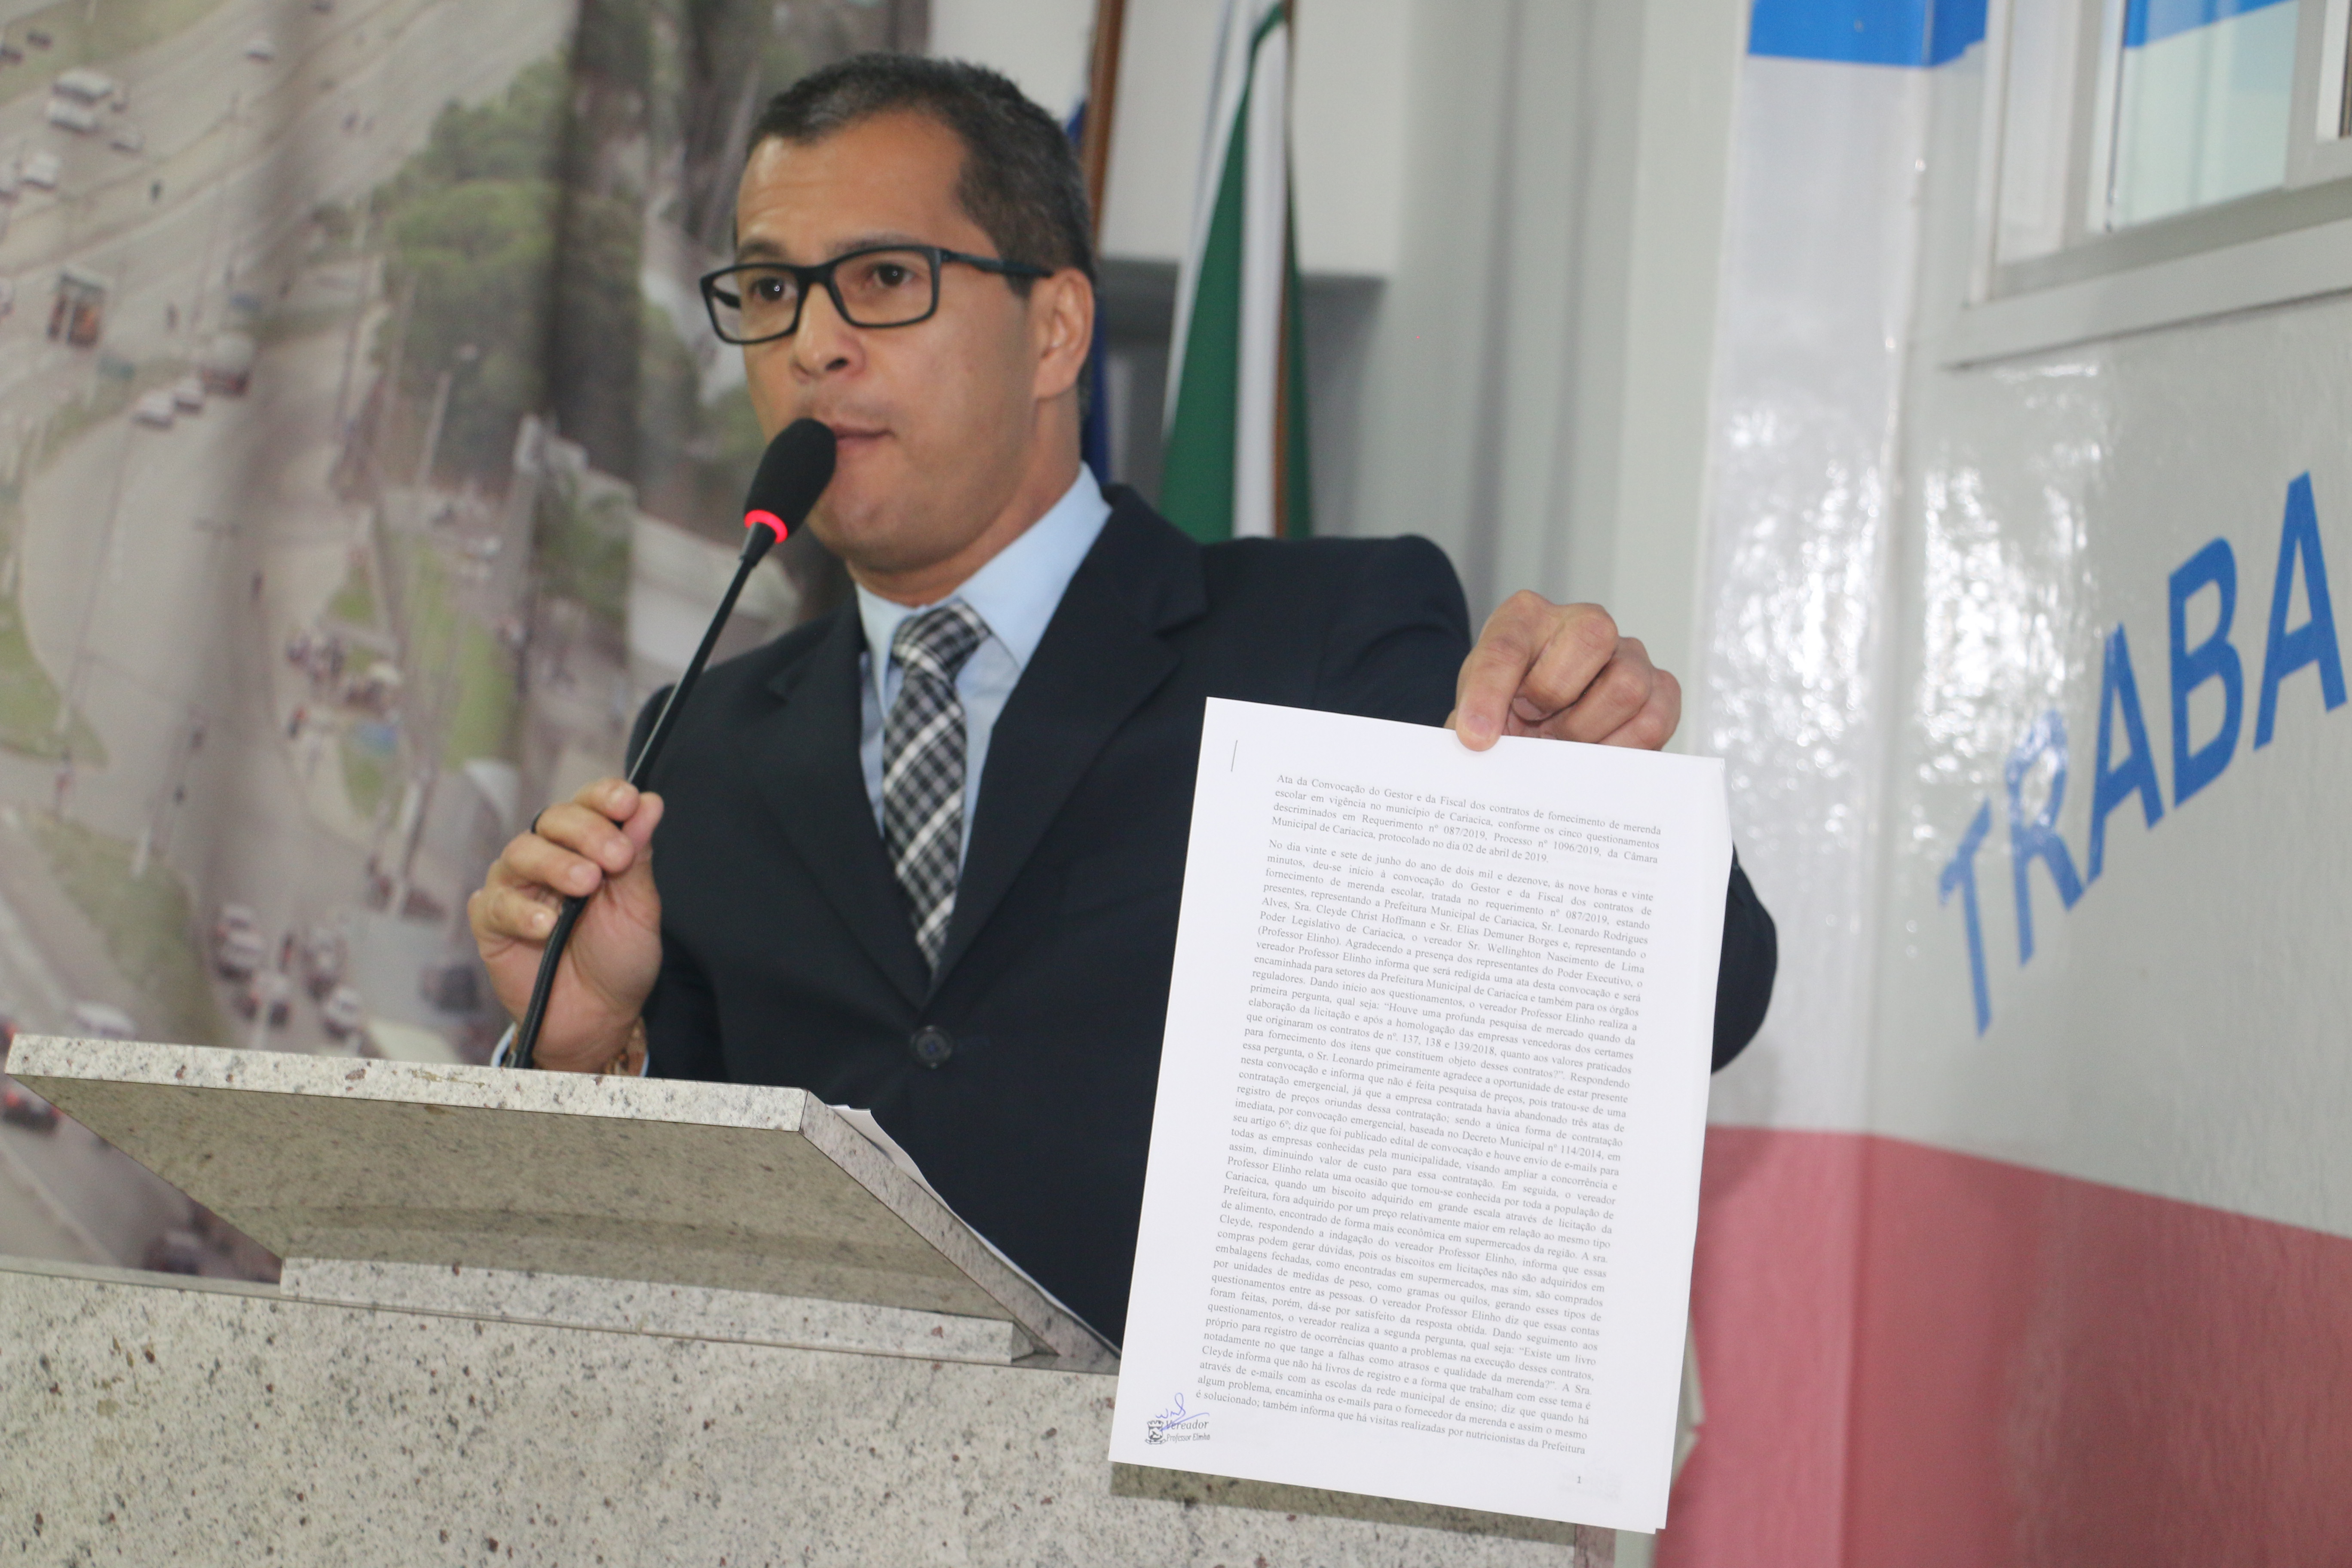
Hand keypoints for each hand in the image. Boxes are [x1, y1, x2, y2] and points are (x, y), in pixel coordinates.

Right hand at [467, 777, 664, 1072]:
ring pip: (521, 854)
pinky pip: (496, 905)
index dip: (603, 797)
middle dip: (587, 832)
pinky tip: (547, 926)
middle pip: (553, 821)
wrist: (599, 1018)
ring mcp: (515, 888)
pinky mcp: (491, 922)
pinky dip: (522, 912)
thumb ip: (638, 855)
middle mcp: (547, 858)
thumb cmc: (619, 959)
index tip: (627, 802)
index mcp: (587, 846)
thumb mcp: (639, 908)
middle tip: (615, 858)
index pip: (587, 804)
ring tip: (586, 885)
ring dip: (556, 865)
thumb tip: (650, 802)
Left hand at [1448, 593, 1680, 751]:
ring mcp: (1629, 654)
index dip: (1490, 694)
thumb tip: (1478, 742)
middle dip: (1555, 696)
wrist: (1538, 728)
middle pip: (1591, 639)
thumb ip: (1472, 719)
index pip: (1508, 644)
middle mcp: (1585, 622)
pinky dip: (1620, 748)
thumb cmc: (1508, 709)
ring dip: (1587, 729)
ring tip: (1561, 744)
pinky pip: (1653, 720)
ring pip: (1627, 684)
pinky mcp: (1660, 691)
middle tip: (1534, 727)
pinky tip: (1592, 756)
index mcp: (1526, 617)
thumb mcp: (1476, 709)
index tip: (1475, 738)